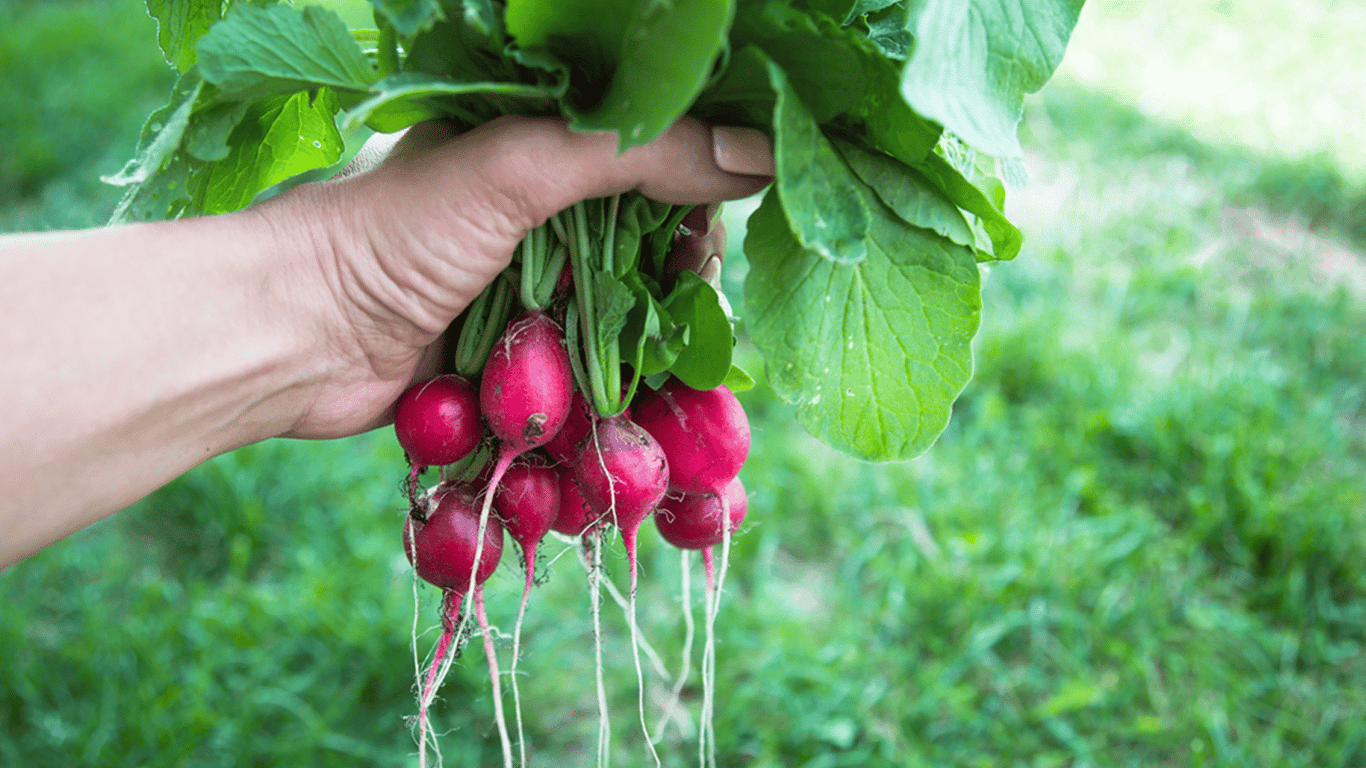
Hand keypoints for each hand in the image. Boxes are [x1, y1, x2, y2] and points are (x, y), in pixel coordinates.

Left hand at [261, 116, 772, 439]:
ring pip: (621, 323)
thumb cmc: (390, 232)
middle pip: (645, 252)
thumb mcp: (519, 166)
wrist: (288, 337)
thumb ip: (637, 153)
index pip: (649, 165)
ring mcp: (521, 297)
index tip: (716, 233)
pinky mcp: (507, 366)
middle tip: (699, 316)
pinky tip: (648, 419)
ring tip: (685, 380)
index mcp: (534, 151)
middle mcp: (533, 221)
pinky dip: (617, 401)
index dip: (694, 197)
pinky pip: (584, 381)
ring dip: (657, 354)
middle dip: (681, 288)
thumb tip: (757, 154)